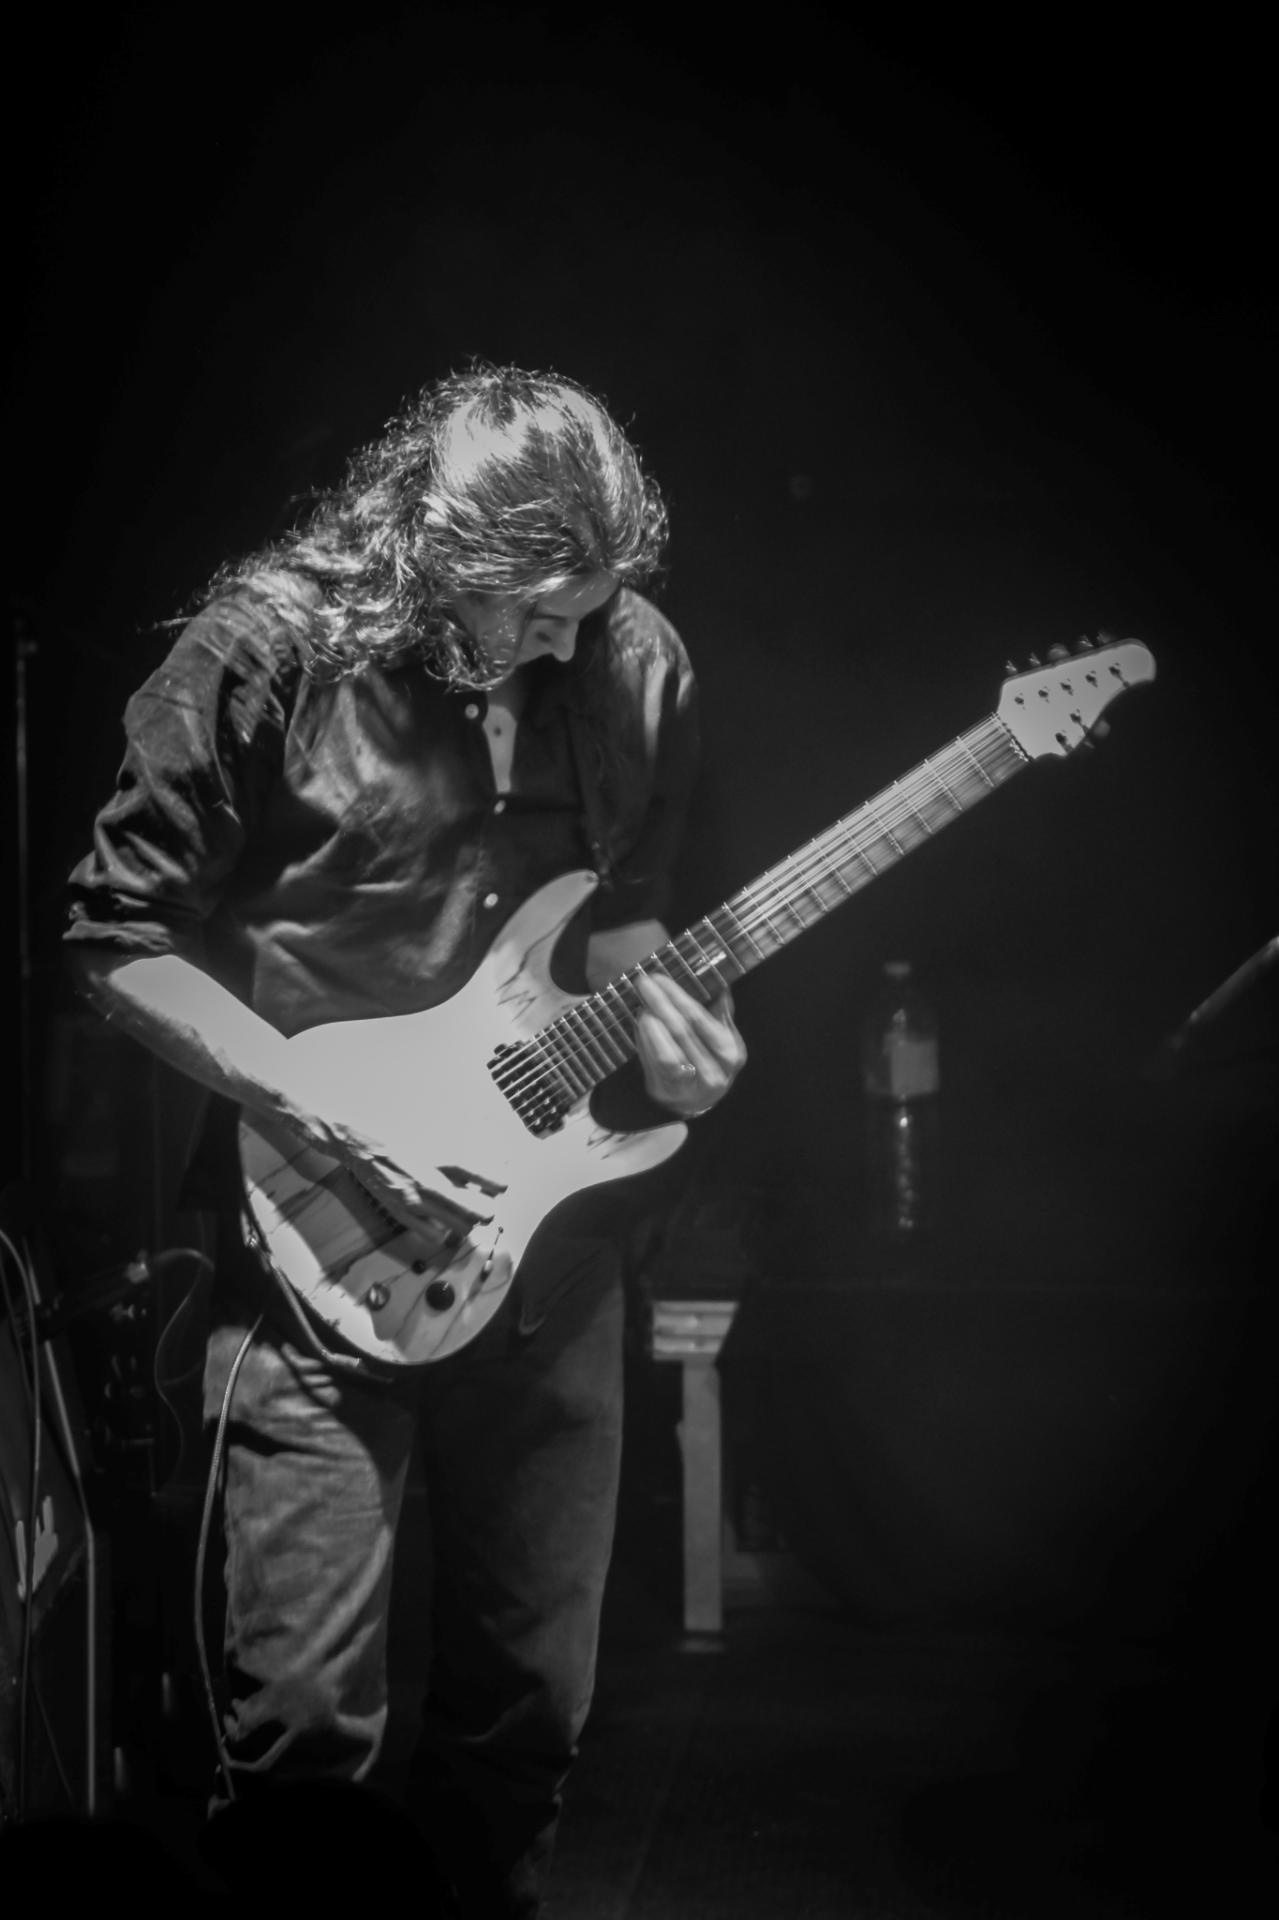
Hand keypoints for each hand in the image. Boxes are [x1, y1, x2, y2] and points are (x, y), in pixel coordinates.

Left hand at [634, 972, 745, 1117]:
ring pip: (666, 1051)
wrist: (697, 1101)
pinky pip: (653, 1063)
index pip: (700, 1020)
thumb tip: (718, 986)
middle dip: (660, 1003)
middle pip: (681, 1031)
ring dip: (650, 1022)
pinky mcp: (666, 1092)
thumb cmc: (710, 1060)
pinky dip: (644, 1040)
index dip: (678, 997)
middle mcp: (713, 1073)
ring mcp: (689, 1086)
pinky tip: (641, 1023)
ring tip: (642, 1003)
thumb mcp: (723, 1039)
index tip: (661, 979)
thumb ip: (721, 1014)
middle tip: (644, 983)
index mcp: (730, 1053)